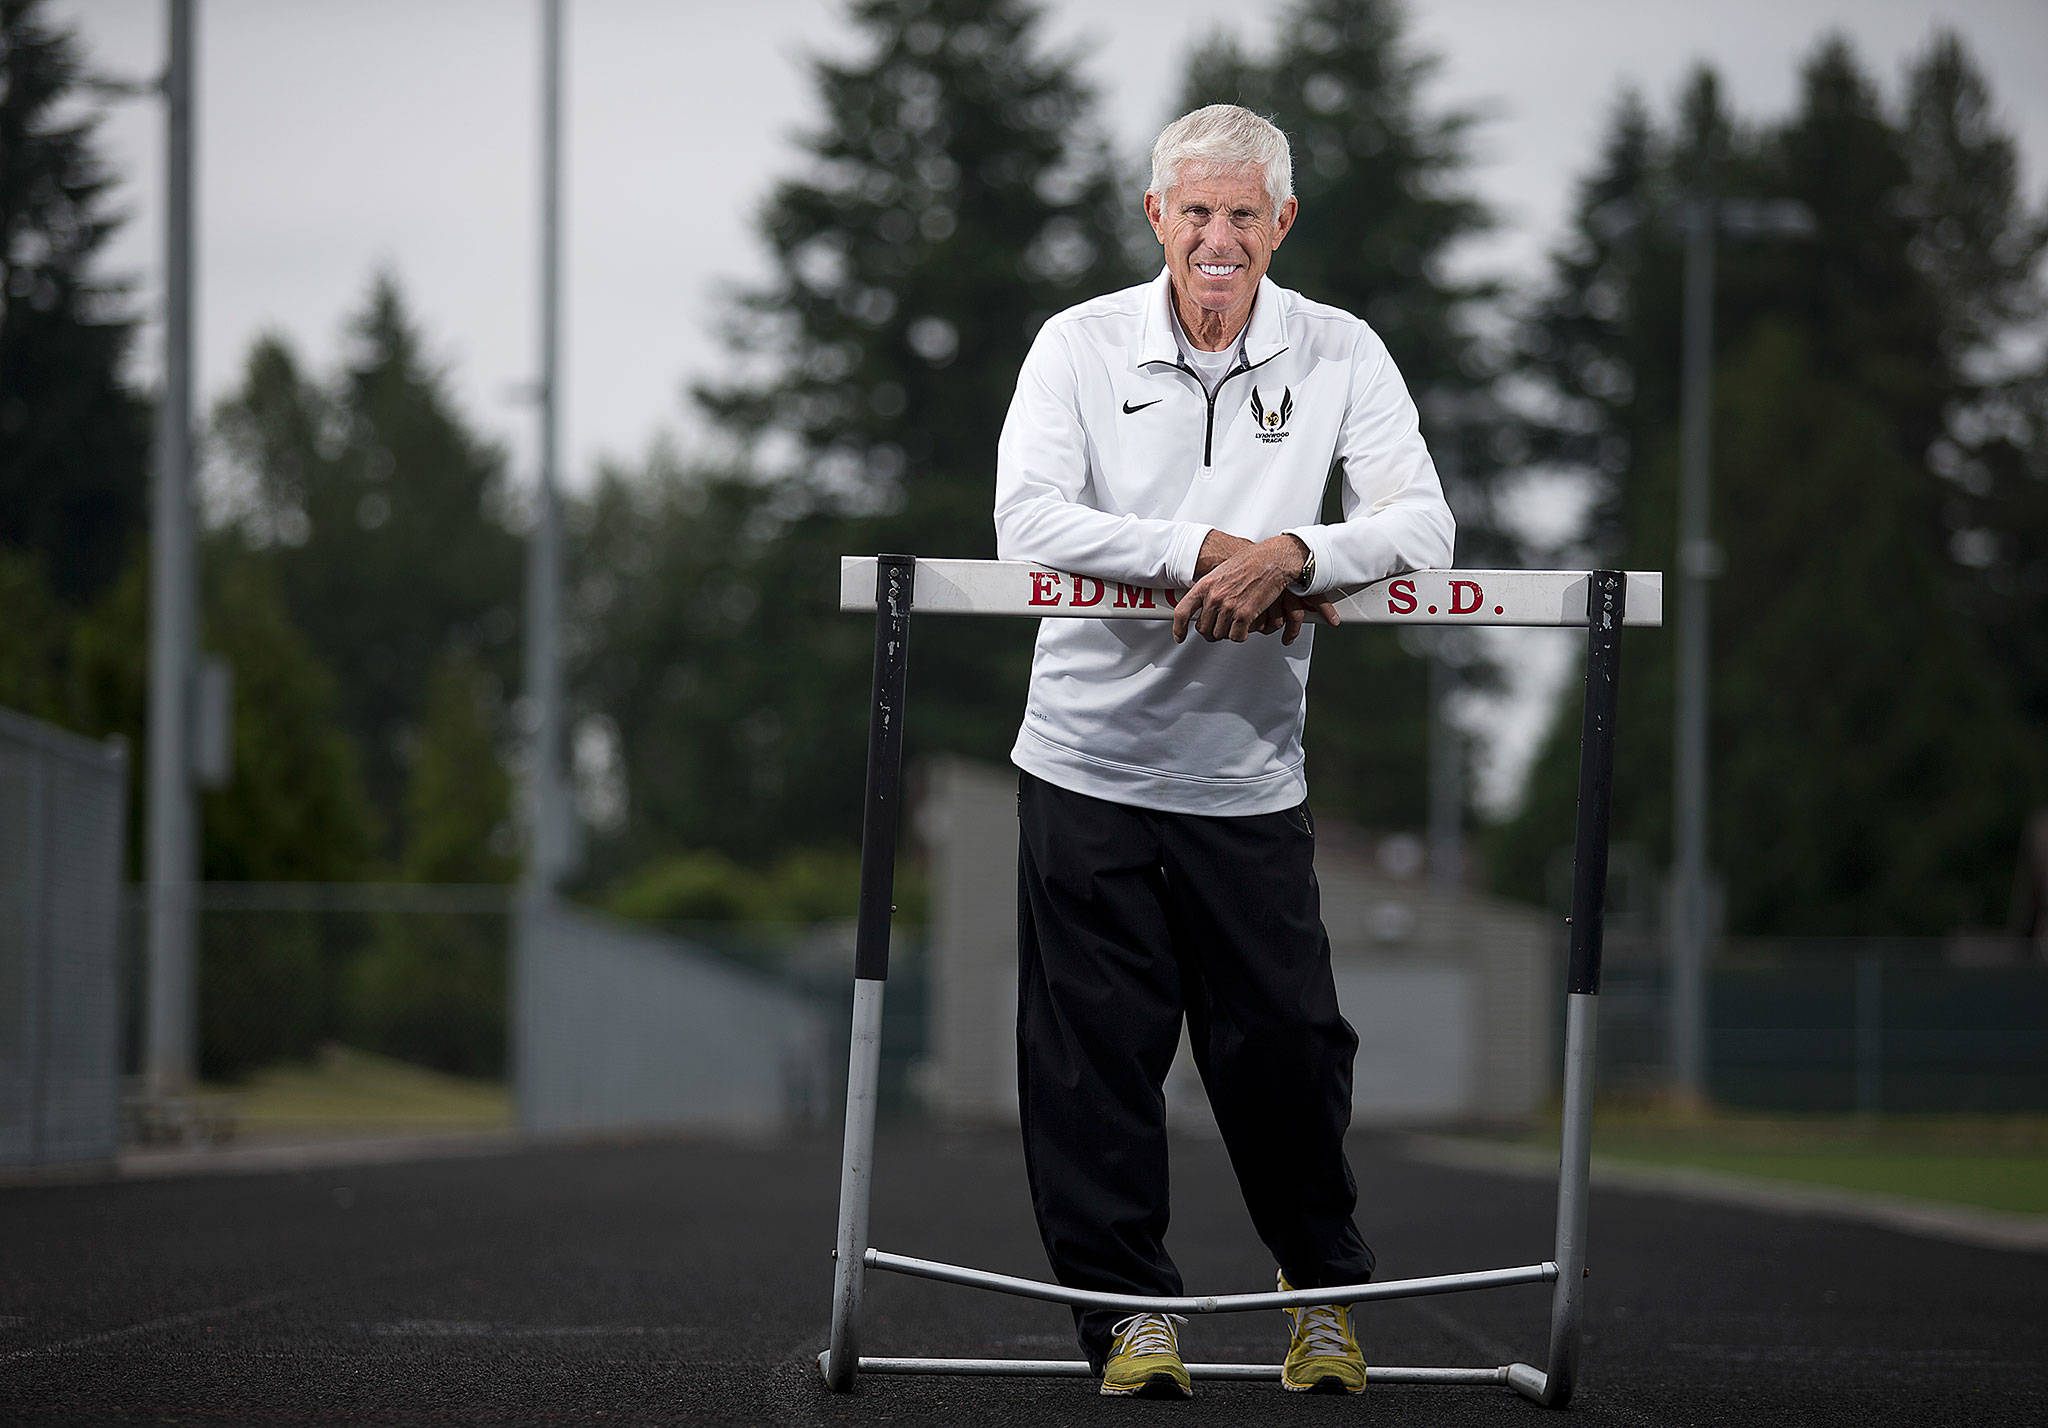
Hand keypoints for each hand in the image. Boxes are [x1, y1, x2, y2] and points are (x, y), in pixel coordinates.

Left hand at [1174, 533, 1328, 642]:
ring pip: (1220, 634)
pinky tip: (1245, 627)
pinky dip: (1241, 635)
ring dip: (1228, 632)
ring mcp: (1229, 607)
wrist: (1271, 559)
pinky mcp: (1245, 614)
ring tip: (1235, 622)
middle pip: (1203, 628)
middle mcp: (1214, 597)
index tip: (1179, 636)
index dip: (1178, 628)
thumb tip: (1203, 604)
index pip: (1182, 611)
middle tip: (1220, 627)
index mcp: (1205, 585)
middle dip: (1211, 631)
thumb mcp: (1220, 572)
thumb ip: (1210, 589)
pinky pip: (1237, 636)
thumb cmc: (1250, 563)